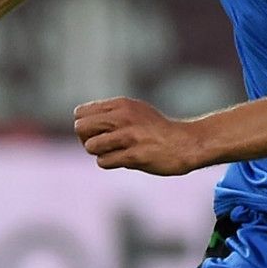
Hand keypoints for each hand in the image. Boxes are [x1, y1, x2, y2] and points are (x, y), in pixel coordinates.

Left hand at [73, 97, 208, 175]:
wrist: (186, 144)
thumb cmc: (157, 130)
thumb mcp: (135, 111)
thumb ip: (110, 113)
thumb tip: (81, 125)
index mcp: (122, 104)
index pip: (81, 113)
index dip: (86, 125)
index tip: (100, 132)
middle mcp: (124, 117)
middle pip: (81, 128)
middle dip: (87, 139)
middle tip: (103, 144)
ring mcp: (130, 136)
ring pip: (91, 146)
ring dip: (100, 153)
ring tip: (116, 152)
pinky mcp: (135, 156)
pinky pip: (104, 162)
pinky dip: (110, 163)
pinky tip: (126, 159)